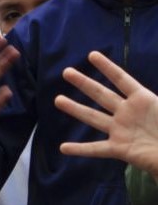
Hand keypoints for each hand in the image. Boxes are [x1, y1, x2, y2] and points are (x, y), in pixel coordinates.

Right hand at [56, 51, 157, 174]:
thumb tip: (153, 90)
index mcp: (143, 100)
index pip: (122, 80)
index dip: (108, 68)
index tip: (92, 55)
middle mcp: (127, 112)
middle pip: (101, 94)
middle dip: (84, 83)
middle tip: (66, 72)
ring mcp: (121, 130)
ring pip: (93, 117)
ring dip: (75, 109)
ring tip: (58, 99)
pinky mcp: (119, 149)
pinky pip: (97, 149)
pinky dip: (80, 149)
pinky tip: (64, 148)